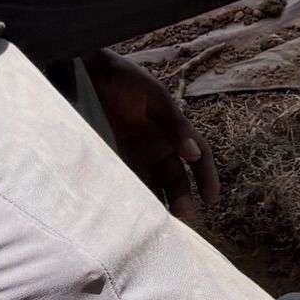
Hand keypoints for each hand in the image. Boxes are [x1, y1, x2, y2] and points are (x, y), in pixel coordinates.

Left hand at [84, 52, 219, 220]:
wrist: (88, 73)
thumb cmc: (126, 80)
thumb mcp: (155, 98)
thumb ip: (174, 125)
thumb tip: (194, 155)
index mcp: (174, 129)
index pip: (198, 157)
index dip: (207, 177)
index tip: (211, 201)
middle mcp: (159, 146)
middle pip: (177, 179)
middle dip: (183, 200)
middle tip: (182, 221)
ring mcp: (137, 155)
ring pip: (155, 186)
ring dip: (160, 205)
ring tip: (160, 226)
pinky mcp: (115, 160)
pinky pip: (130, 184)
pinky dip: (136, 199)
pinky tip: (135, 214)